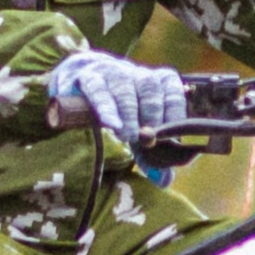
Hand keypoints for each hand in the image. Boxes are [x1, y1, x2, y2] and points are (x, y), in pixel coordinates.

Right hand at [45, 49, 192, 148]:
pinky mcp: (87, 78)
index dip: (174, 110)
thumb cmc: (119, 111)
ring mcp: (111, 73)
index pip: (172, 89)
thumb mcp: (137, 133)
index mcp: (157, 83)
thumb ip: (152, 156)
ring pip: (124, 87)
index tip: (170, 134)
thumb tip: (165, 181)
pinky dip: (106, 107)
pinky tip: (111, 124)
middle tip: (146, 139)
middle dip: (151, 114)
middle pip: (149, 87)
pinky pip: (97, 89)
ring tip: (127, 136)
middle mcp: (137, 74)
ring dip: (128, 112)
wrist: (81, 86)